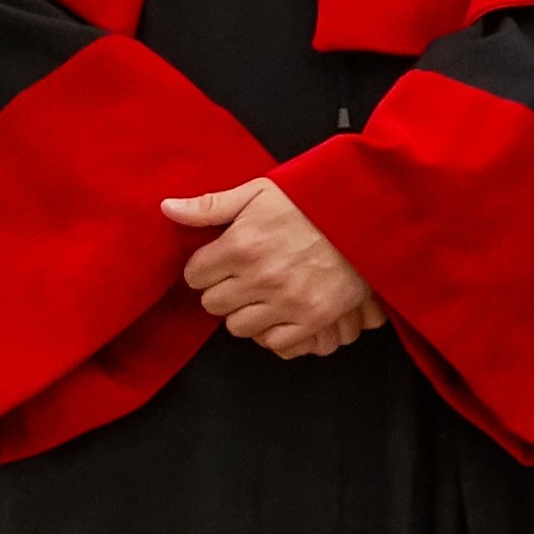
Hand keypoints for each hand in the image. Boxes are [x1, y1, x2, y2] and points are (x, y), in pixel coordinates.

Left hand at [162, 178, 377, 357]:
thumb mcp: (258, 192)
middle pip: (212, 304)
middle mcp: (260, 277)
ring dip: (244, 312)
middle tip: (239, 278)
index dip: (204, 267)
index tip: (219, 261)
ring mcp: (287, 301)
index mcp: (241, 244)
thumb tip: (167, 208)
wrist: (366, 216)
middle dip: (221, 290)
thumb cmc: (311, 201)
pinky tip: (278, 311)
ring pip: (237, 326)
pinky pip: (273, 341)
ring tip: (259, 295)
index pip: (194, 274)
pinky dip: (272, 330)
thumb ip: (211, 205)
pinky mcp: (312, 319)